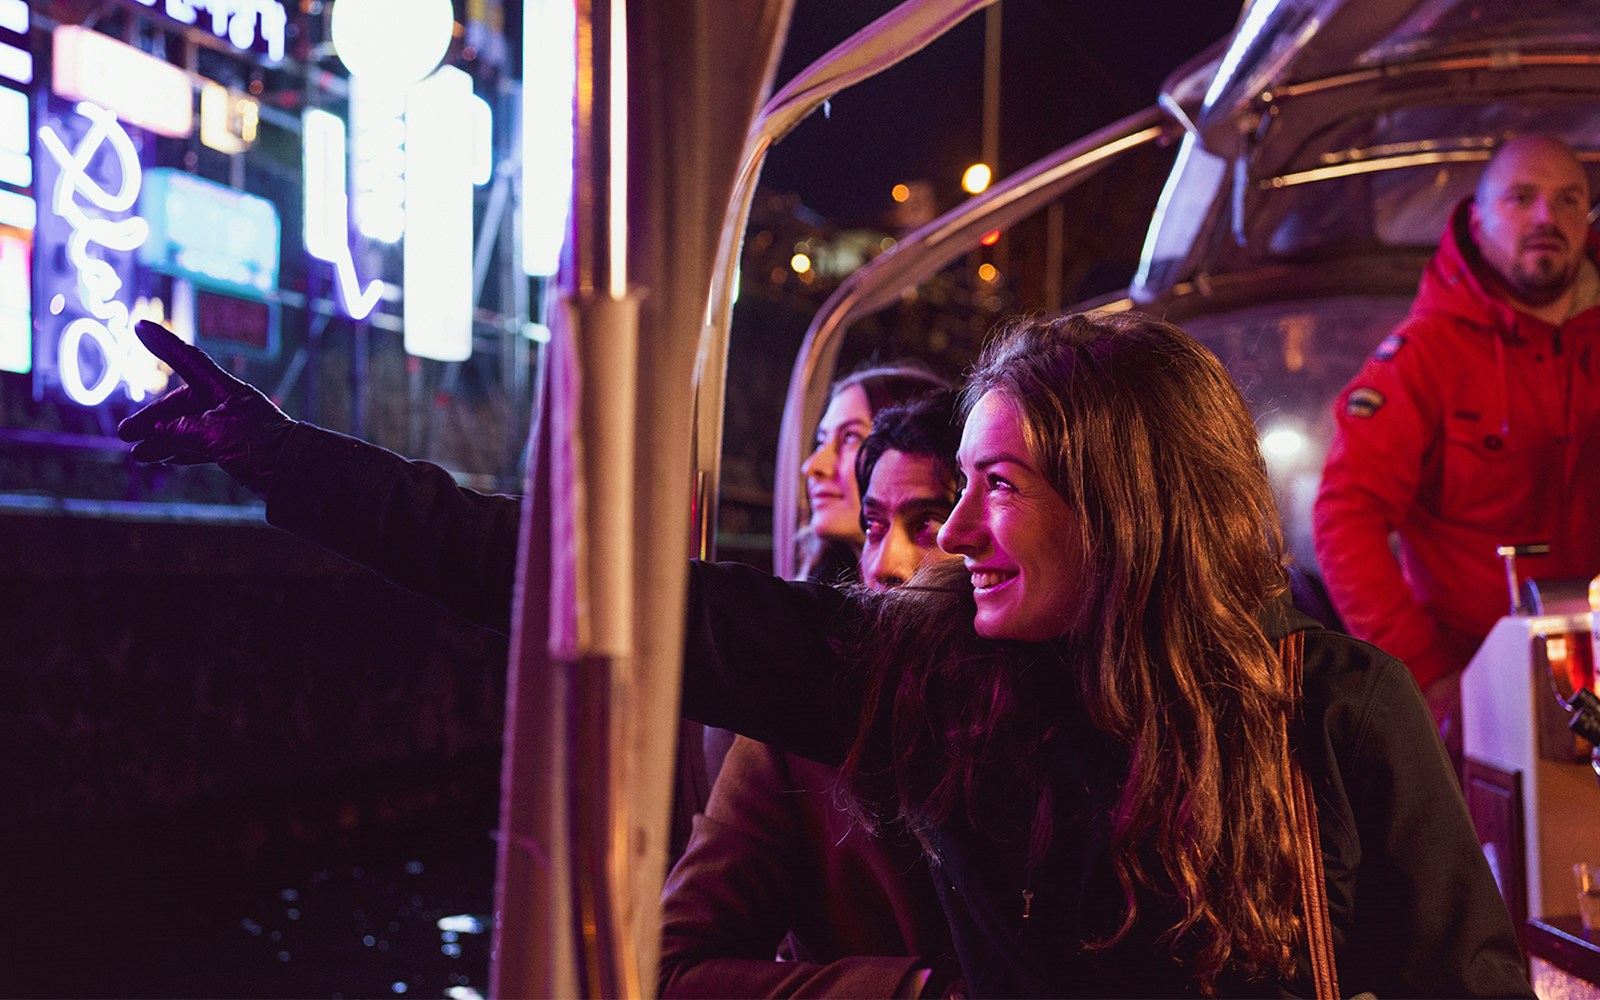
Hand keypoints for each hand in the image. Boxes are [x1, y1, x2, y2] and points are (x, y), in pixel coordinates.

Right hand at [117, 320, 295, 497]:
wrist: (298, 474)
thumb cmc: (261, 447)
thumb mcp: (214, 436)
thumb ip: (182, 430)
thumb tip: (158, 432)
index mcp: (226, 390)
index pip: (188, 360)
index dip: (163, 345)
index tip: (139, 326)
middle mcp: (227, 404)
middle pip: (181, 404)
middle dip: (153, 419)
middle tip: (125, 433)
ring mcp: (232, 427)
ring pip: (189, 428)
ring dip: (162, 439)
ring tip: (138, 454)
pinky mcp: (236, 449)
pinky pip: (202, 446)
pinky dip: (183, 451)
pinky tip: (166, 459)